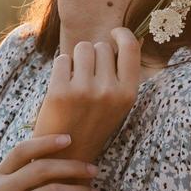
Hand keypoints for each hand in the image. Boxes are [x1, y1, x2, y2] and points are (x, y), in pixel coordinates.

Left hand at [31, 26, 143, 160]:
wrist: (66, 157)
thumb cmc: (91, 126)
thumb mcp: (116, 105)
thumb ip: (120, 76)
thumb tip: (124, 37)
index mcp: (128, 94)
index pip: (130, 48)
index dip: (121, 34)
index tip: (113, 33)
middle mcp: (109, 91)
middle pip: (101, 47)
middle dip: (93, 54)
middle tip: (86, 76)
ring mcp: (85, 91)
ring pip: (82, 49)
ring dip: (76, 59)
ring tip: (74, 79)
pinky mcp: (60, 92)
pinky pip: (62, 60)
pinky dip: (60, 68)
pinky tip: (61, 85)